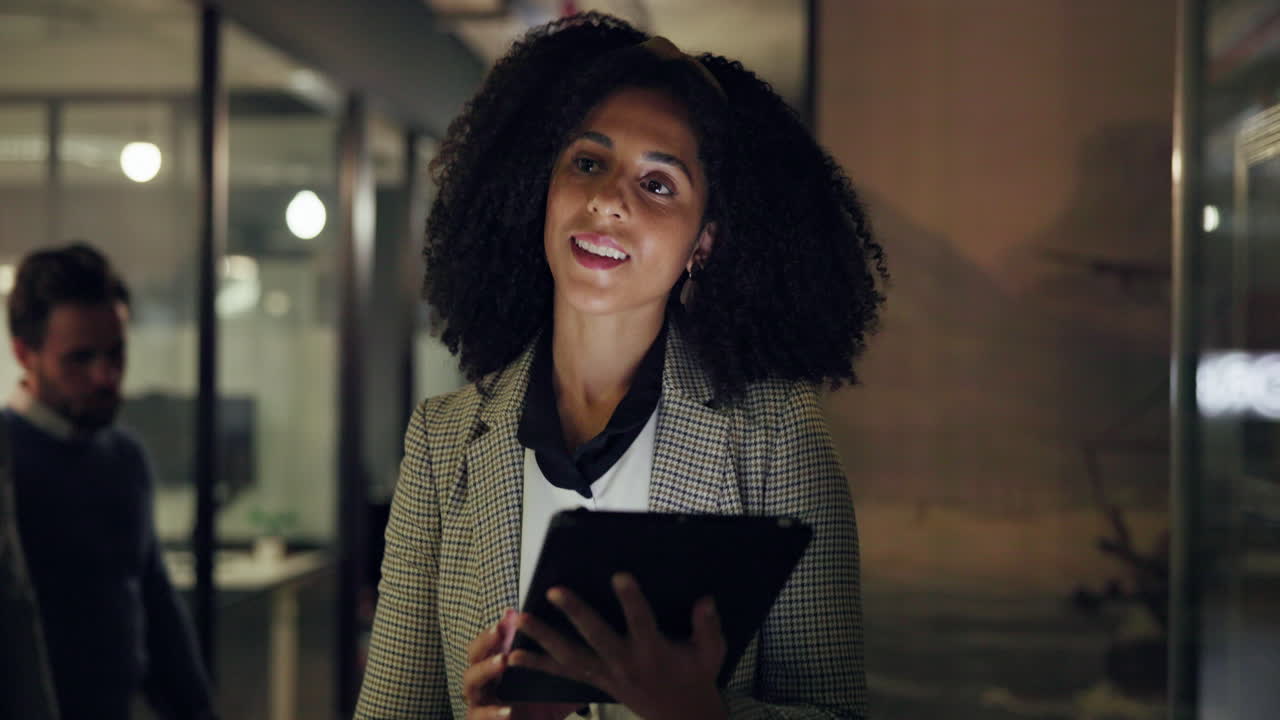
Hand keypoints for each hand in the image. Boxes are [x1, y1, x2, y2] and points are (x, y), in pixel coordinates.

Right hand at [462, 609, 582, 719]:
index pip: (491, 640)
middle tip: (501, 631)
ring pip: (471, 682)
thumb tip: (582, 629)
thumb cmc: (547, 708)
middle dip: (486, 640)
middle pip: (474, 654)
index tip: (511, 615)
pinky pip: (479, 716)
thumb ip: (563, 660)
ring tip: (503, 661)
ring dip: (485, 669)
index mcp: (500, 663)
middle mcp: (486, 679)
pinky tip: (508, 710)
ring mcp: (480, 701)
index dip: (498, 627)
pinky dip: (492, 713)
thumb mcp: (559, 682)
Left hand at [509, 573, 727, 719]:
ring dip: (543, 637)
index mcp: (653, 652)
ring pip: (569, 656)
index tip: (619, 575)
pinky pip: (561, 674)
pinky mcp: (594, 681)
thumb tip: (705, 601)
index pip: (641, 622)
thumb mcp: (711, 652)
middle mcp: (625, 663)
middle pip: (596, 637)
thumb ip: (708, 626)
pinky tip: (512, 656)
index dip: (630, 599)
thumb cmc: (695, 676)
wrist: (681, 716)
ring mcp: (606, 674)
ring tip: (520, 619)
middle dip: (575, 614)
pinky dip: (536, 665)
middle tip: (554, 591)